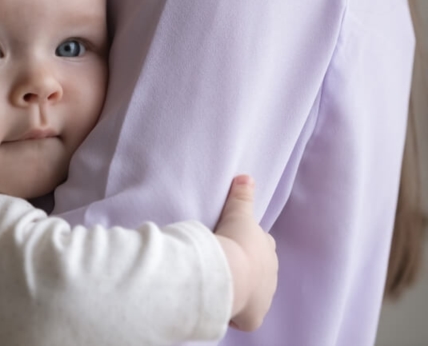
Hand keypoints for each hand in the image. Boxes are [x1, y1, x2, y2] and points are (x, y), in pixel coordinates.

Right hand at [214, 175, 277, 331]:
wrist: (231, 272)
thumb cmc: (234, 242)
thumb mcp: (238, 214)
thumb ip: (241, 196)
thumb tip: (246, 176)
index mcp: (267, 250)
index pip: (262, 246)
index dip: (248, 246)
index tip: (236, 246)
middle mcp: (270, 275)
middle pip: (260, 271)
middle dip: (248, 269)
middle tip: (228, 266)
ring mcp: (264, 297)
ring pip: (254, 294)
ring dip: (242, 291)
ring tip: (224, 287)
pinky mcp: (254, 317)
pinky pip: (246, 318)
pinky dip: (237, 315)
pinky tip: (224, 309)